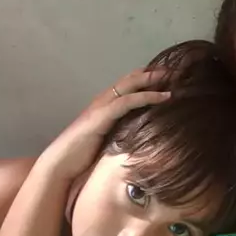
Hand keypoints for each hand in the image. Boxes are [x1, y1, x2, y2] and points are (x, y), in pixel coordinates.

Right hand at [37, 68, 170, 180]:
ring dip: (153, 80)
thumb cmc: (82, 157)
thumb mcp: (109, 141)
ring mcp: (101, 107)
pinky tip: (163, 96)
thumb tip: (142, 137)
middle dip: (154, 73)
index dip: (148, 78)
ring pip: (130, 85)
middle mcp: (103, 101)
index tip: (169, 76)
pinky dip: (147, 97)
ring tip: (173, 77)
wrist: (60, 165)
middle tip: (176, 70)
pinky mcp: (101, 116)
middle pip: (132, 79)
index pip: (129, 85)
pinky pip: (127, 101)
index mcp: (105, 105)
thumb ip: (122, 133)